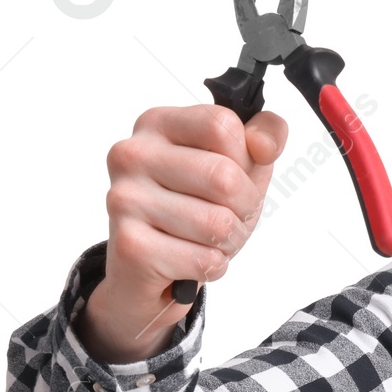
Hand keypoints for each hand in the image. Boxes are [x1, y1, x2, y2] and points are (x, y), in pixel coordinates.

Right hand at [78, 105, 287, 362]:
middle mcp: (131, 155)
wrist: (150, 267)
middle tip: (228, 215)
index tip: (235, 174)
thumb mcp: (242, 163)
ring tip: (207, 239)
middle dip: (244, 207)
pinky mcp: (129, 246)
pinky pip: (205, 259)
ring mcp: (124, 200)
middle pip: (224, 177)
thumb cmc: (197, 207)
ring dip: (229, 240)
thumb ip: (266, 134)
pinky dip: (213, 266)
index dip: (246, 159)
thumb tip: (263, 145)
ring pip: (217, 224)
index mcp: (157, 123)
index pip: (222, 126)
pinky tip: (190, 259)